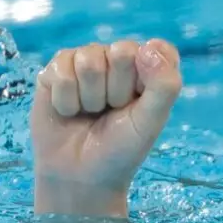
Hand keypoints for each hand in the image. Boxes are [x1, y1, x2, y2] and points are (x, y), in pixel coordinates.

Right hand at [30, 39, 181, 216]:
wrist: (80, 175)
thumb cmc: (121, 148)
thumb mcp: (152, 120)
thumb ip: (164, 84)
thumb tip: (148, 47)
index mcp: (151, 67)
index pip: (157, 49)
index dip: (148, 79)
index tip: (140, 103)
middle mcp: (120, 58)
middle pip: (122, 52)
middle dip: (117, 90)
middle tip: (112, 110)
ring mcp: (88, 61)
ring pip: (89, 61)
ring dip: (90, 97)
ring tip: (91, 112)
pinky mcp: (57, 70)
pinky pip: (61, 71)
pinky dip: (66, 100)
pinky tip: (69, 111)